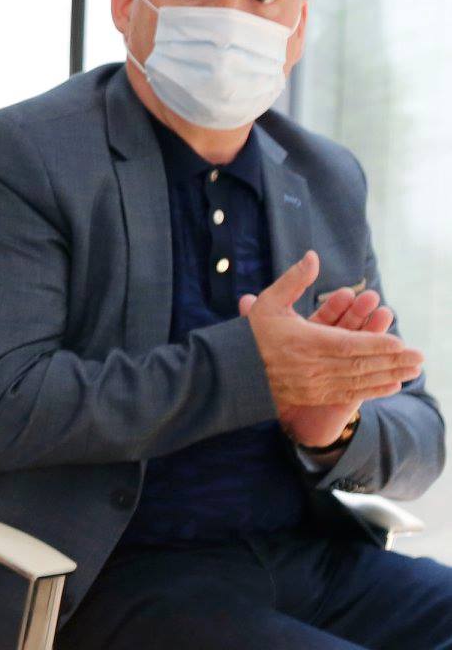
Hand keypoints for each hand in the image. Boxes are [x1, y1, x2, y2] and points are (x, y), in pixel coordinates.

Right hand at [243, 267, 396, 449]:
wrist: (232, 372)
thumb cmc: (251, 335)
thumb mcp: (269, 303)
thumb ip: (295, 280)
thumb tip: (313, 256)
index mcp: (304, 341)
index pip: (347, 344)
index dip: (375, 344)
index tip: (399, 343)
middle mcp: (312, 366)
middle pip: (360, 365)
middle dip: (392, 361)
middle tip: (420, 358)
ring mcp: (314, 384)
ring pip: (358, 381)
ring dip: (388, 376)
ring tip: (413, 372)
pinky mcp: (313, 396)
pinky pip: (348, 394)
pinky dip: (373, 391)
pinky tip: (391, 385)